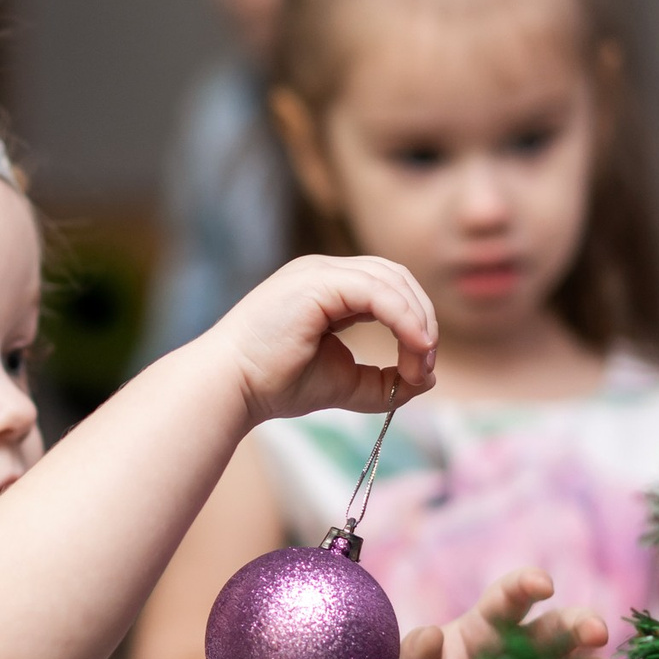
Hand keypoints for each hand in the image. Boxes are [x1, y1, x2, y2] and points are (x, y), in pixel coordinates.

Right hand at [206, 255, 437, 424]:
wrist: (232, 387)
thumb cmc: (275, 384)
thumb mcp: (345, 383)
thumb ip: (384, 381)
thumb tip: (426, 378)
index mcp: (327, 289)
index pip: (389, 289)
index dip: (415, 323)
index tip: (420, 371)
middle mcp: (324, 271)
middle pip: (396, 276)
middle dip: (422, 319)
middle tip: (425, 366)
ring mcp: (318, 271)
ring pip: (391, 278)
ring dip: (417, 321)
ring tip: (420, 361)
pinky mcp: (316, 281)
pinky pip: (376, 290)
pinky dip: (403, 316)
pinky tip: (415, 344)